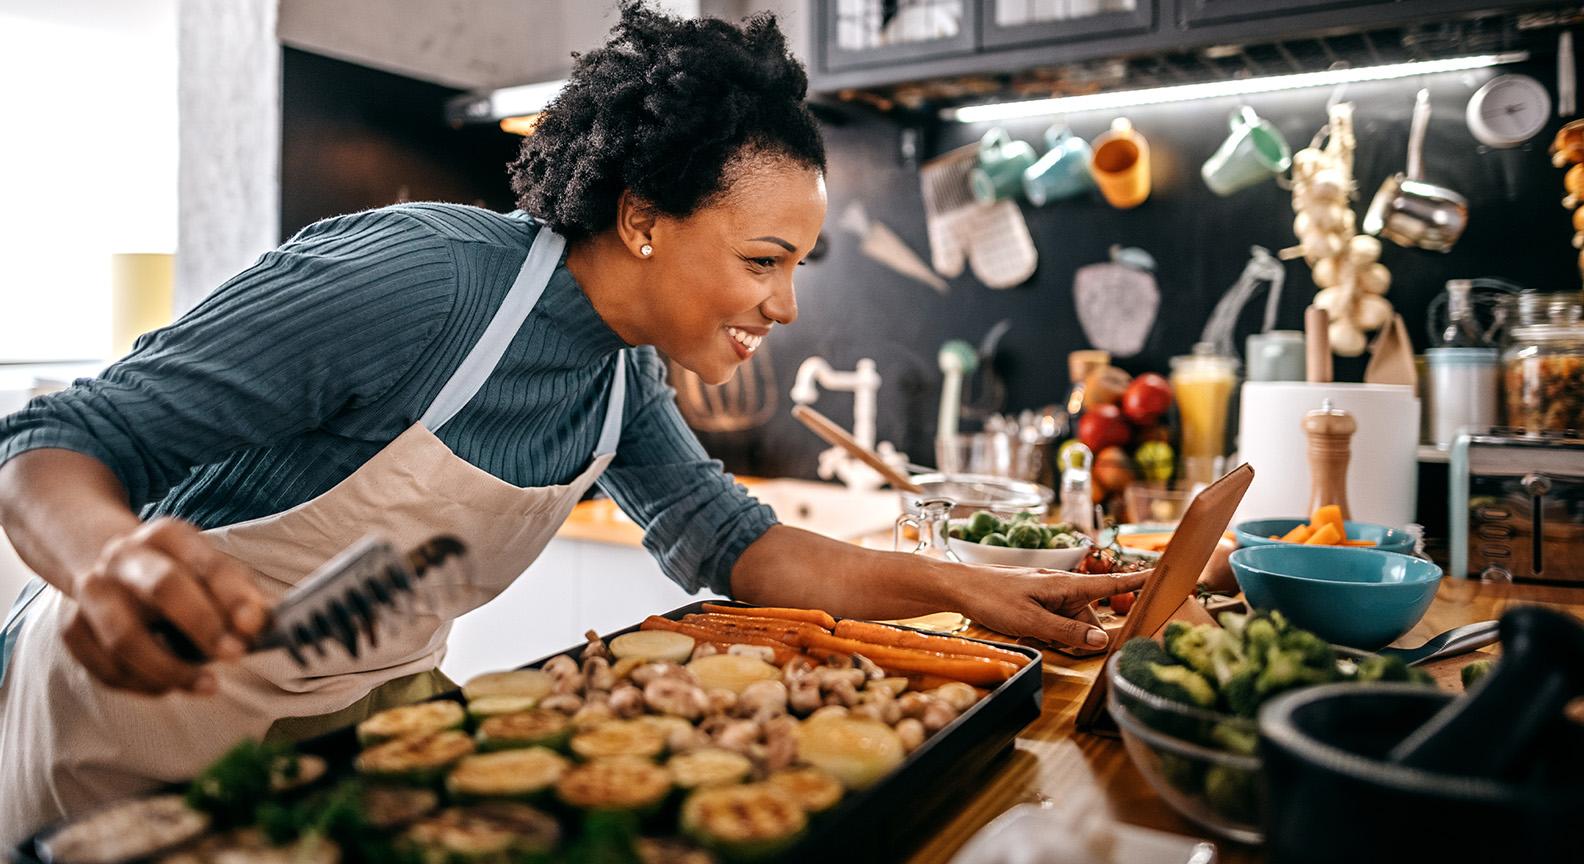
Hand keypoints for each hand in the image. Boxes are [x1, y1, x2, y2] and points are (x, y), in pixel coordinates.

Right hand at [61, 517, 268, 694]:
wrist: (112, 565)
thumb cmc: (179, 574)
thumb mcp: (212, 569)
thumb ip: (242, 594)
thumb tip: (271, 622)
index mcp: (168, 535)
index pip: (206, 562)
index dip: (233, 595)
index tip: (254, 626)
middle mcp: (125, 557)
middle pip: (163, 587)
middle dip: (202, 625)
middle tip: (235, 655)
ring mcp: (93, 591)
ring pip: (125, 638)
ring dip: (170, 669)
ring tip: (207, 685)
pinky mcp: (72, 628)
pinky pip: (105, 667)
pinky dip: (141, 684)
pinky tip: (169, 685)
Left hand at [955, 565, 1149, 649]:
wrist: (958, 586)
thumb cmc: (992, 598)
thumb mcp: (1032, 621)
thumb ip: (1068, 632)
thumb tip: (1103, 642)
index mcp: (1067, 585)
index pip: (1111, 583)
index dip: (1138, 582)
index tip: (1164, 576)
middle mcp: (1062, 587)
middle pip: (1088, 618)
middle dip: (1079, 637)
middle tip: (1055, 643)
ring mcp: (1048, 594)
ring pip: (1069, 624)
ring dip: (1058, 637)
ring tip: (1028, 634)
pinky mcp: (1035, 602)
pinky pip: (1052, 622)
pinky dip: (1044, 632)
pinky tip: (1023, 633)